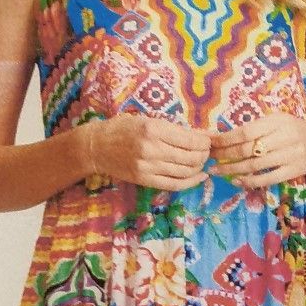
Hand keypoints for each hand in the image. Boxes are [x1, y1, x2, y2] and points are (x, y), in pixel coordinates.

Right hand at [90, 113, 211, 190]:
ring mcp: (148, 167)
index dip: (204, 142)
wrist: (97, 146)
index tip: (208, 141)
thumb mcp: (148, 120)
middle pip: (191, 157)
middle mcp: (152, 149)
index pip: (190, 140)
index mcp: (154, 129)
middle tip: (207, 152)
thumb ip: (175, 129)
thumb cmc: (123, 128)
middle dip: (204, 155)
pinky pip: (174, 184)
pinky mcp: (144, 180)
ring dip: (199, 168)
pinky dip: (191, 182)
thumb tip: (204, 135)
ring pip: (185, 171)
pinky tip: (199, 177)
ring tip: (202, 162)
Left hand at [209, 113, 305, 187]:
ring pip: (255, 165)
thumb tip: (223, 134)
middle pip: (248, 149)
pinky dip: (250, 181)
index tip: (211, 143)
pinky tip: (237, 181)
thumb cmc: (291, 131)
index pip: (246, 131)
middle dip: (225, 155)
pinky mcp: (292, 171)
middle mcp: (284, 137)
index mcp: (277, 121)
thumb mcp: (277, 121)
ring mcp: (289, 156)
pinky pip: (267, 179)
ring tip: (217, 171)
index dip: (226, 139)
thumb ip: (256, 127)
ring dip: (232, 169)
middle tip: (210, 159)